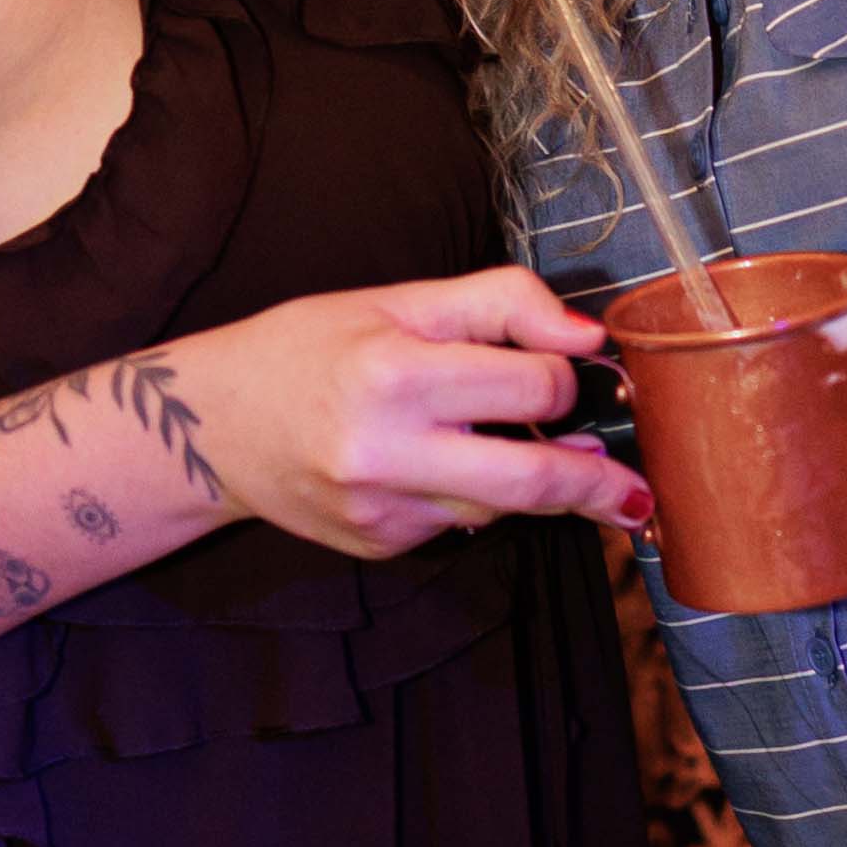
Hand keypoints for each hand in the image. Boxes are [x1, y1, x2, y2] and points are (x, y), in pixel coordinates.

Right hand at [187, 267, 651, 558]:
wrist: (211, 426)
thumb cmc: (308, 348)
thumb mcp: (399, 302)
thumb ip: (501, 304)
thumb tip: (588, 334)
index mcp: (397, 372)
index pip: (533, 389)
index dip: (562, 379)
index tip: (567, 374)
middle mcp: (387, 450)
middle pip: (531, 481)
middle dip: (597, 484)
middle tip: (636, 491)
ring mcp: (382, 508)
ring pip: (497, 508)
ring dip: (530, 487)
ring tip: (541, 459)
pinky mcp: (379, 544)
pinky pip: (454, 525)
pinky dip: (467, 498)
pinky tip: (436, 468)